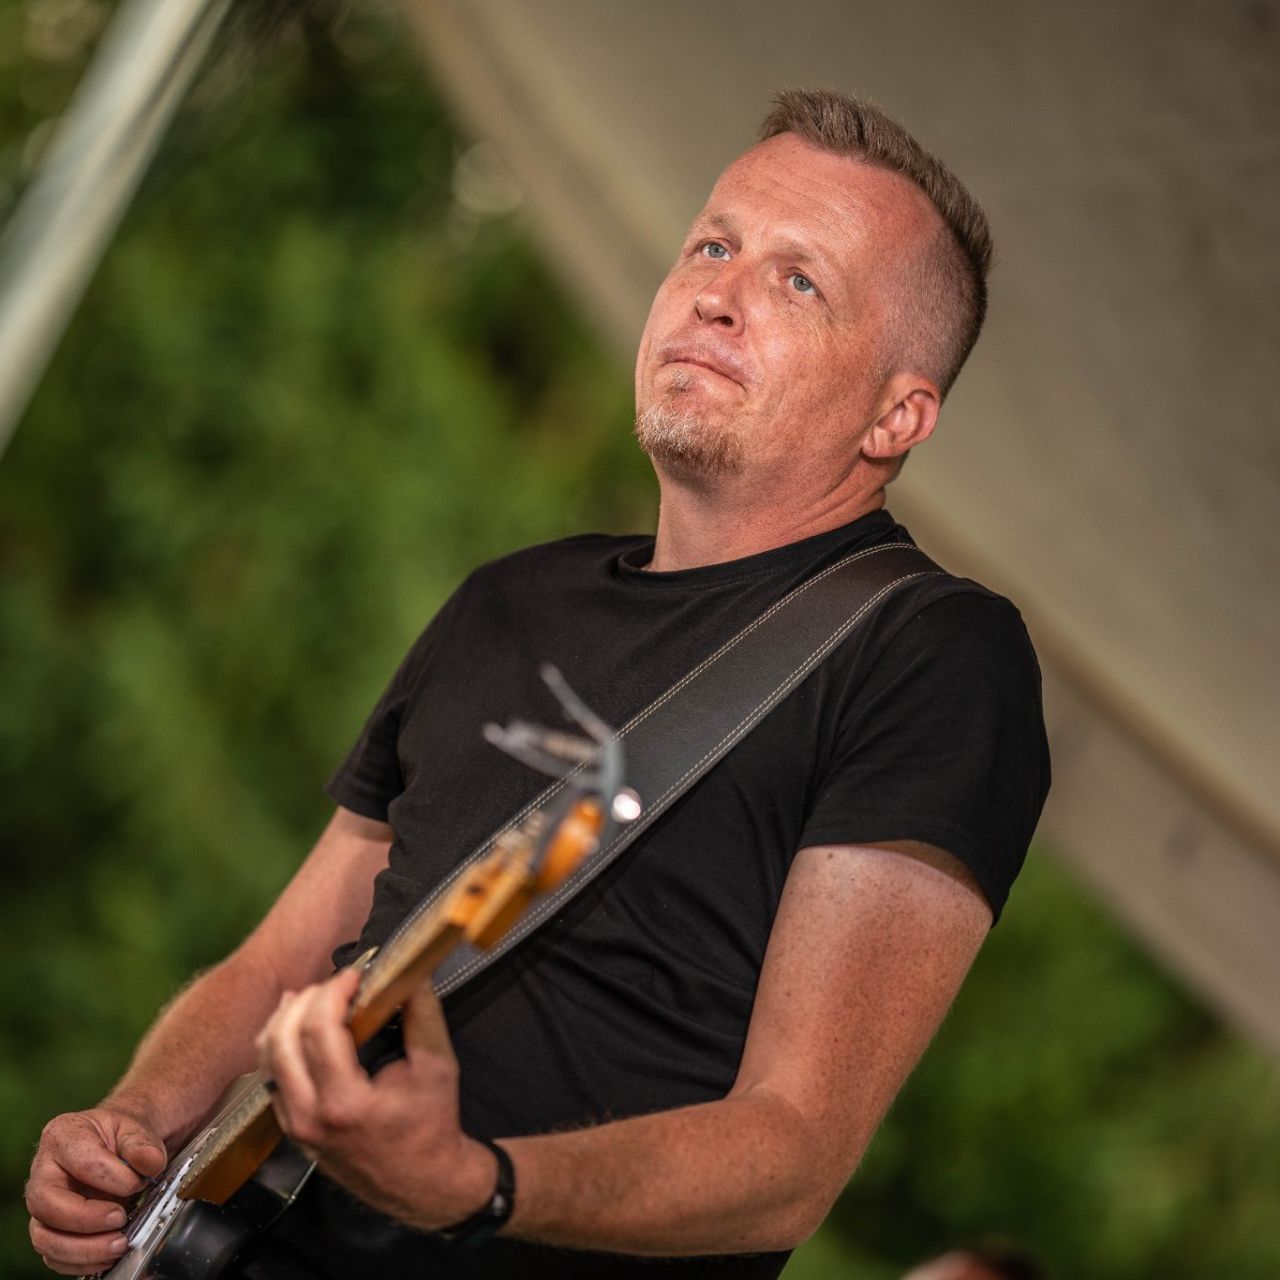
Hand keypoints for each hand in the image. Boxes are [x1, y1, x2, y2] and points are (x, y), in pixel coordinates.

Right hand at [26, 1104, 166, 1274]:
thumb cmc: (121, 1137)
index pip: (79, 1163)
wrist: (119, 1148)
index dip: (110, 1178)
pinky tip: (108, 1256)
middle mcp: (43, 1173)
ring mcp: (43, 1205)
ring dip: (82, 1248)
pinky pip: (53, 1256)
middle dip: (85, 1219)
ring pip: (43, 1237)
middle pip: (45, 1204)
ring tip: (119, 1244)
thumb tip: (150, 1163)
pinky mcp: (50, 1230)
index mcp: (62, 1136)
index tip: (136, 1183)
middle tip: (120, 1219)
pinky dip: (80, 1262)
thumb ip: (143, 1143)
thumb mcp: (135, 1127)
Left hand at [255, 969, 496, 1230]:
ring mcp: (294, 1125)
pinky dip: (281, 1042)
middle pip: (281, 1038)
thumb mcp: (438, 1065)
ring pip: (266, 1056)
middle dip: (307, 998)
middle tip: (336, 983)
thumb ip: (423, 1013)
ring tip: (315, 995)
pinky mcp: (291, 1128)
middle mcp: (309, 1115)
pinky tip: (301, 1024)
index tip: (356, 974)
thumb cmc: (432, 1124)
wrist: (422, 1182)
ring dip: (287, 1017)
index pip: (318, 1030)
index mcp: (345, 1102)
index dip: (333, 991)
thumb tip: (409, 972)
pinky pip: (271, 1075)